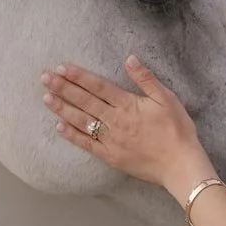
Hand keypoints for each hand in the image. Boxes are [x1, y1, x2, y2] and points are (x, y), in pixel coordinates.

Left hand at [43, 57, 208, 193]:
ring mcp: (111, 140)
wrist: (180, 165)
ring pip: (82, 121)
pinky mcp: (111, 156)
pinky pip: (88, 144)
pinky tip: (59, 127)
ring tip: (46, 98)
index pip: (98, 86)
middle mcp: (115, 121)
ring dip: (63, 109)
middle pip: (85, 101)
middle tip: (44, 78)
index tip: (61, 68)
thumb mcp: (167, 99)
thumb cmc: (178, 131)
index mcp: (128, 105)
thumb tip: (129, 59)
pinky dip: (73, 136)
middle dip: (63, 88)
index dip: (78, 76)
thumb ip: (146, 79)